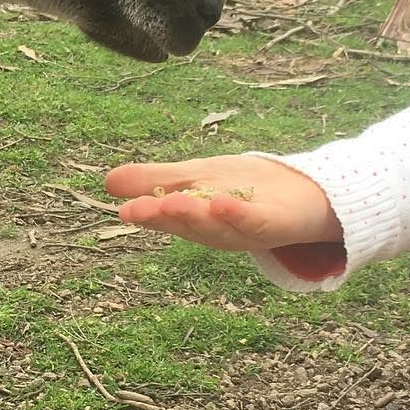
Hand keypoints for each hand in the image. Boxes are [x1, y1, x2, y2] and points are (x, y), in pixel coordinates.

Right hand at [104, 154, 342, 253]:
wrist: (302, 197)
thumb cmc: (241, 189)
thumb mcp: (194, 178)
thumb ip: (154, 182)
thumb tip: (107, 183)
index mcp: (195, 221)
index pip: (167, 218)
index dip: (147, 216)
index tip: (123, 210)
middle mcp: (217, 231)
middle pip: (189, 225)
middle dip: (164, 218)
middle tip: (139, 210)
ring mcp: (246, 230)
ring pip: (217, 228)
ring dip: (196, 216)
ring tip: (173, 202)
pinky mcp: (275, 224)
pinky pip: (254, 221)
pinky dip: (237, 214)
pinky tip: (221, 201)